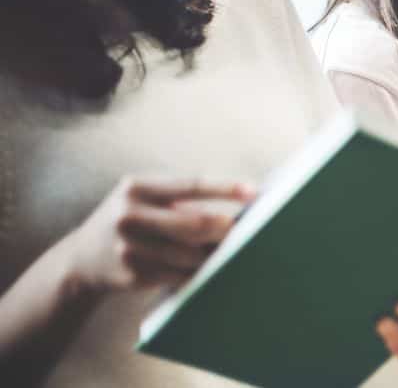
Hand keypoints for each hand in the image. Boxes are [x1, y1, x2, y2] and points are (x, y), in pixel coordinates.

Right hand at [64, 176, 255, 293]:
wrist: (81, 259)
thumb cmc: (129, 221)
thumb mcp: (143, 198)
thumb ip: (180, 200)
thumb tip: (234, 210)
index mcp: (137, 187)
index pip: (191, 184)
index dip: (226, 188)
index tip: (254, 191)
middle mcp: (130, 215)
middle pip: (195, 223)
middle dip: (225, 228)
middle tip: (246, 231)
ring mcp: (129, 247)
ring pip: (190, 254)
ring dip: (214, 254)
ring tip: (229, 251)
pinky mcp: (133, 275)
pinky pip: (179, 275)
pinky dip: (198, 272)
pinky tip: (207, 269)